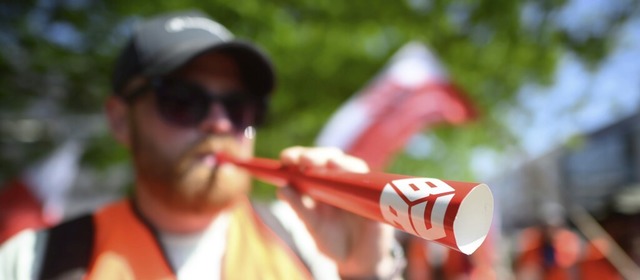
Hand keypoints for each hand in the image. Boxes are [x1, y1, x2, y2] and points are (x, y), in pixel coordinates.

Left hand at [277, 146, 398, 277]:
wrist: (358, 261)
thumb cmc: (333, 241)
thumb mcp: (313, 227)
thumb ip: (299, 208)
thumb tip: (281, 189)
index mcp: (320, 184)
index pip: (307, 162)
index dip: (297, 156)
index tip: (285, 159)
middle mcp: (339, 180)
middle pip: (327, 158)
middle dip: (315, 156)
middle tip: (303, 159)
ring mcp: (358, 187)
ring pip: (350, 164)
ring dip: (338, 162)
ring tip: (328, 163)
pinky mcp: (376, 197)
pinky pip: (370, 184)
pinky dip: (360, 178)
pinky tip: (351, 178)